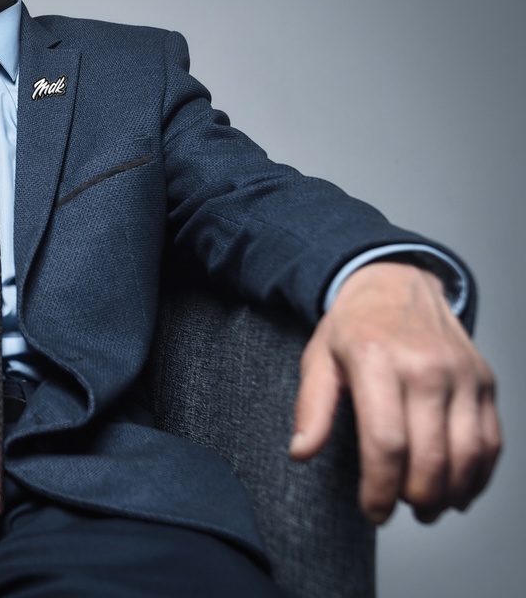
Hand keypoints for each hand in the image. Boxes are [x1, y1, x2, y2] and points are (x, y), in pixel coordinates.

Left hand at [289, 261, 499, 523]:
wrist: (396, 281)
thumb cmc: (354, 325)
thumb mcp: (318, 357)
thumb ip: (311, 407)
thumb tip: (300, 452)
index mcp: (376, 358)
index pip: (385, 442)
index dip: (379, 488)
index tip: (372, 510)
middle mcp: (424, 365)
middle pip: (430, 457)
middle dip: (413, 497)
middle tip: (397, 508)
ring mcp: (460, 373)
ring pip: (467, 456)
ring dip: (449, 494)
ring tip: (427, 506)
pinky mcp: (484, 380)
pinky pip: (491, 441)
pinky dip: (478, 475)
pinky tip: (457, 488)